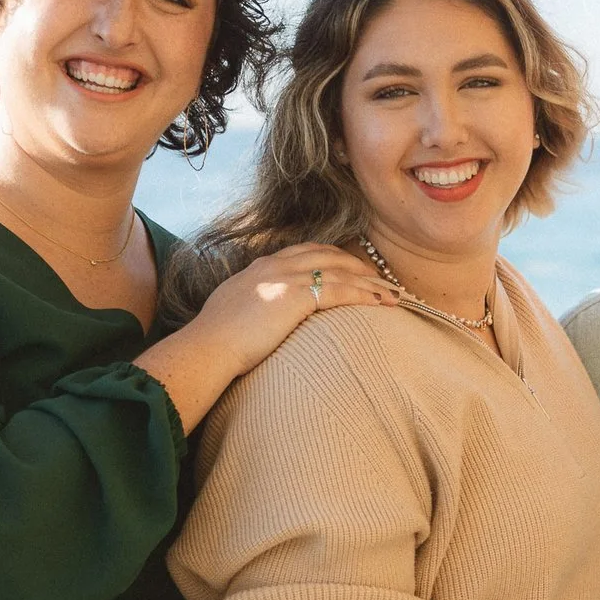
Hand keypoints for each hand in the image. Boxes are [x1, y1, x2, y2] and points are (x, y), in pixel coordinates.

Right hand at [188, 241, 397, 372]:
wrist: (207, 347)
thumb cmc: (216, 340)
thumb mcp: (234, 309)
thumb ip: (254, 303)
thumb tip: (261, 314)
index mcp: (261, 266)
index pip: (305, 252)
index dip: (334, 259)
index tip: (353, 269)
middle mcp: (276, 265)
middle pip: (328, 255)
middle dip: (358, 266)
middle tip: (381, 281)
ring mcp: (286, 277)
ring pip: (341, 271)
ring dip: (370, 282)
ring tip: (392, 294)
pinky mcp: (296, 295)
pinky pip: (342, 290)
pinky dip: (366, 295)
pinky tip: (383, 303)